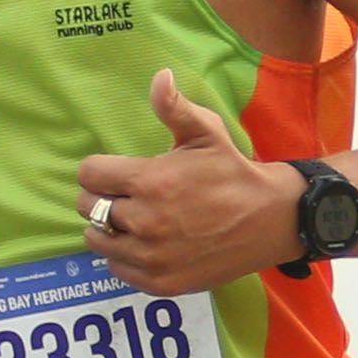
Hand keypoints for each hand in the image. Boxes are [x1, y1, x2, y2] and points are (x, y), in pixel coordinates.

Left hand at [73, 67, 301, 297]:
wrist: (270, 220)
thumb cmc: (233, 172)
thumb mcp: (207, 133)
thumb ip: (175, 107)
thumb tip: (159, 76)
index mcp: (151, 181)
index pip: (89, 174)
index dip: (99, 169)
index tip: (114, 171)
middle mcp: (145, 221)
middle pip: (88, 207)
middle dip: (101, 196)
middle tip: (124, 194)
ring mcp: (151, 256)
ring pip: (96, 240)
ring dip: (107, 228)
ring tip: (130, 219)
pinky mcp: (160, 281)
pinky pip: (117, 268)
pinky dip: (123, 255)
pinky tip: (143, 243)